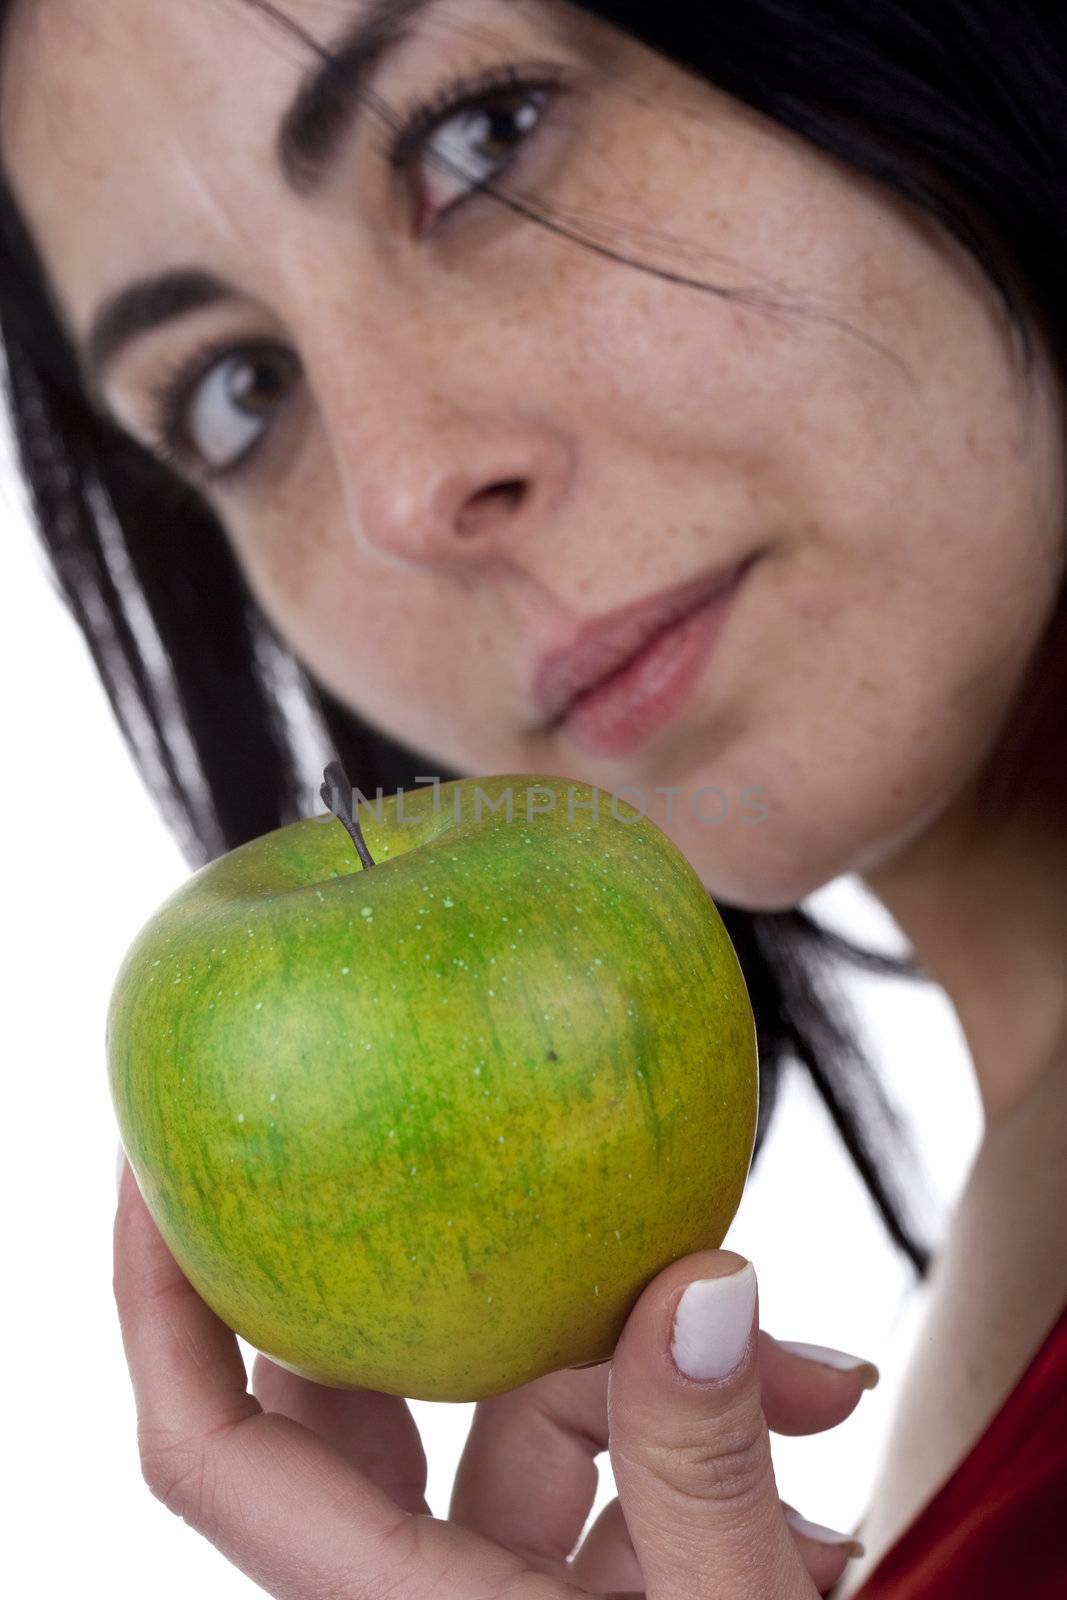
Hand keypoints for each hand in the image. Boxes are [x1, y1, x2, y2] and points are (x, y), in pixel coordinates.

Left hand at [115, 1156, 873, 1597]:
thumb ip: (704, 1472)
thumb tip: (702, 1282)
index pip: (212, 1451)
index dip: (159, 1305)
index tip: (155, 1162)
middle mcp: (426, 1599)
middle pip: (352, 1395)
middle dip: (420, 1271)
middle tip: (471, 1164)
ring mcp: (504, 1587)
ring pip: (513, 1408)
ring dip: (651, 1361)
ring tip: (810, 1367)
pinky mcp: (589, 1578)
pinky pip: (610, 1452)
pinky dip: (700, 1418)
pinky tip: (820, 1403)